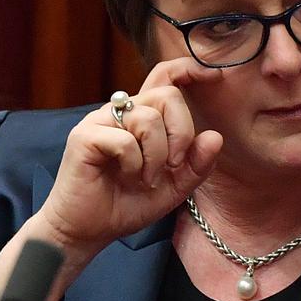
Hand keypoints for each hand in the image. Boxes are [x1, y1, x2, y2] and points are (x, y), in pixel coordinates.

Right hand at [36, 57, 223, 258]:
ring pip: (148, 118)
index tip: (216, 76)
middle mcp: (121, 112)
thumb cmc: (125, 205)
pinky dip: (134, 164)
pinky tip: (126, 178)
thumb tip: (215, 136)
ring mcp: (100, 121)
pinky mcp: (84, 136)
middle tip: (173, 166)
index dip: (190, 69)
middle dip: (181, 134)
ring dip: (156, 157)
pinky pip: (125, 140)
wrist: (87, 231)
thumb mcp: (172, 188)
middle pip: (166, 95)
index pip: (165, 78)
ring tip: (145, 179)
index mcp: (142, 117)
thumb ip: (195, 165)